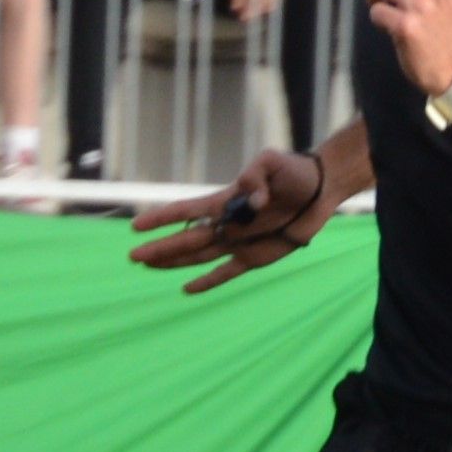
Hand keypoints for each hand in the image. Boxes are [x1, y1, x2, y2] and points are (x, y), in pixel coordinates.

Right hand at [129, 146, 329, 286]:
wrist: (319, 189)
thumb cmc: (293, 172)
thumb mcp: (272, 162)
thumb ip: (256, 175)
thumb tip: (250, 200)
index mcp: (225, 201)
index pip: (186, 211)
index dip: (162, 218)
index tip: (137, 226)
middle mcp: (226, 224)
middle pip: (186, 239)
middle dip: (160, 247)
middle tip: (133, 256)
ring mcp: (239, 242)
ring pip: (199, 256)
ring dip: (174, 262)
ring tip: (148, 266)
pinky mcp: (255, 258)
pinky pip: (227, 272)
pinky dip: (208, 281)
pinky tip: (187, 289)